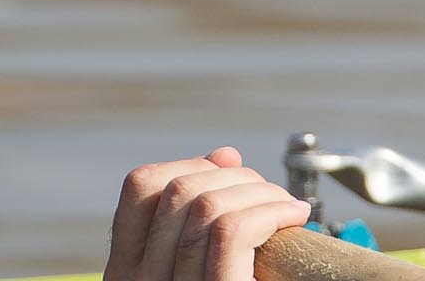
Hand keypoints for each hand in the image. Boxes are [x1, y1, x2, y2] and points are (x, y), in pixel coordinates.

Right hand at [102, 146, 311, 280]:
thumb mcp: (202, 265)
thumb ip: (204, 217)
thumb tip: (224, 155)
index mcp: (130, 273)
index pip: (139, 188)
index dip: (191, 165)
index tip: (230, 175)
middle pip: (180, 187)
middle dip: (236, 176)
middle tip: (271, 198)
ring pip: (207, 203)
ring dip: (261, 191)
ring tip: (288, 211)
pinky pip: (231, 230)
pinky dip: (271, 210)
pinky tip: (294, 219)